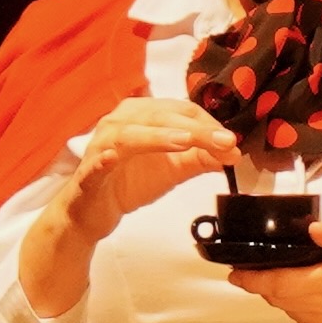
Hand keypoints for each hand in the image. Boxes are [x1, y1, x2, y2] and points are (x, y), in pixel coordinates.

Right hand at [21, 96, 239, 317]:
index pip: (183, 111)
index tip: (233, 144)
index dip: (210, 126)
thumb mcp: (174, 169)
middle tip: (225, 142)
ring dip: (159, 136)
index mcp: (143, 115)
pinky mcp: (89, 171)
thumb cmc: (130, 181)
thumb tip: (232, 152)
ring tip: (186, 142)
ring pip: (131, 133)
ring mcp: (102, 144)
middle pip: (162, 117)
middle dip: (197, 130)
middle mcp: (121, 121)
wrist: (93, 212)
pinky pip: (97, 162)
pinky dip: (105, 159)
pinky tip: (114, 159)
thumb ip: (202, 158)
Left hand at [235, 214, 321, 322]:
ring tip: (286, 277)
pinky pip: (300, 320)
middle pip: (281, 297)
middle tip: (253, 270)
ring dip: (280, 294)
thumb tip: (314, 228)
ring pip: (288, 309)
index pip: (286, 283)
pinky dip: (297, 306)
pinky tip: (310, 293)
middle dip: (263, 284)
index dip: (256, 279)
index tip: (237, 272)